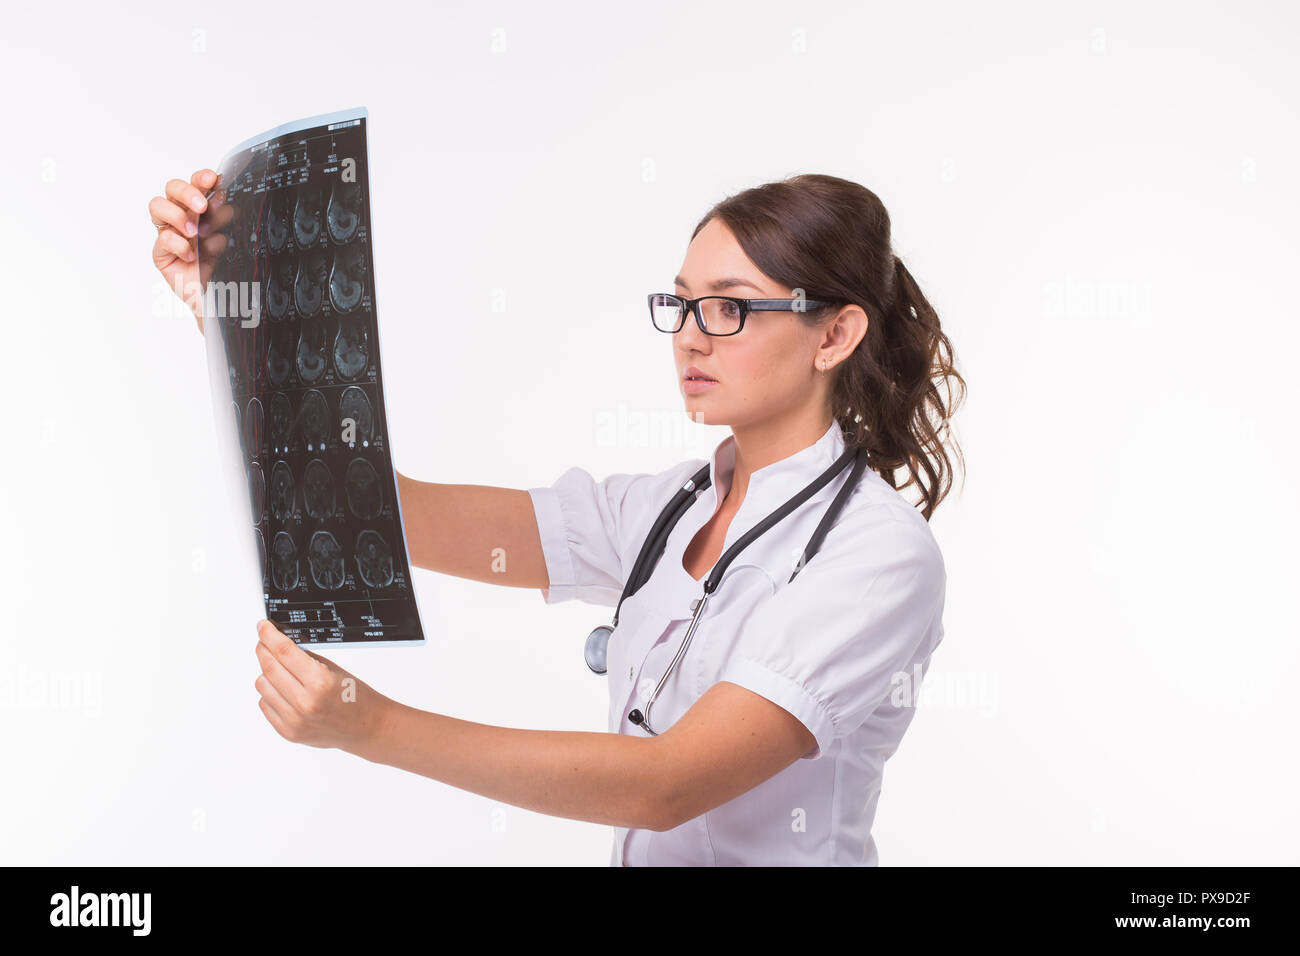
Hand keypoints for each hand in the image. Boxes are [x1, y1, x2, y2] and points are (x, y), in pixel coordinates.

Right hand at [148, 167, 232, 333]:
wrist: (221, 299)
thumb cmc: (224, 267)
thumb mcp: (230, 239)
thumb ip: (225, 221)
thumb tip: (227, 203)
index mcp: (200, 210)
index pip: (195, 184)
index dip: (200, 178)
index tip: (213, 179)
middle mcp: (182, 217)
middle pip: (171, 188)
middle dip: (187, 193)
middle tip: (202, 207)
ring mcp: (169, 234)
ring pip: (158, 207)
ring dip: (178, 215)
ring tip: (195, 233)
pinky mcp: (161, 254)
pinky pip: (162, 240)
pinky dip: (178, 244)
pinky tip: (192, 255)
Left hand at [254, 619, 393, 751]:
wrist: (366, 727)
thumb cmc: (355, 696)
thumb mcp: (333, 669)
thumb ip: (304, 658)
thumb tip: (278, 644)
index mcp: (320, 682)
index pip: (284, 651)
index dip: (269, 635)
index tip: (263, 627)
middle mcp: (304, 702)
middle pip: (268, 667)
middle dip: (263, 650)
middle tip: (264, 642)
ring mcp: (294, 720)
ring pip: (262, 685)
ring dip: (267, 673)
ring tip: (282, 672)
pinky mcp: (288, 731)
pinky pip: (265, 704)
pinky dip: (271, 693)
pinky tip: (285, 690)